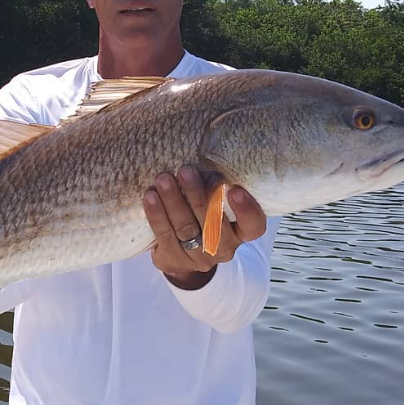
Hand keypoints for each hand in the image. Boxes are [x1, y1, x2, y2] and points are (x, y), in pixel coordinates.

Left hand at [143, 166, 266, 289]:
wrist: (181, 257)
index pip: (253, 226)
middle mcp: (225, 247)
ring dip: (173, 201)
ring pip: (186, 227)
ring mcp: (199, 257)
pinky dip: (156, 214)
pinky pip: (164, 234)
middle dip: (197, 195)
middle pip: (212, 223)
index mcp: (241, 233)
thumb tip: (205, 144)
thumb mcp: (218, 206)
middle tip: (185, 171)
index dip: (247, 210)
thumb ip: (219, 186)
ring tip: (163, 179)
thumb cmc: (203, 218)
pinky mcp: (174, 259)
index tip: (236, 189)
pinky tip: (150, 196)